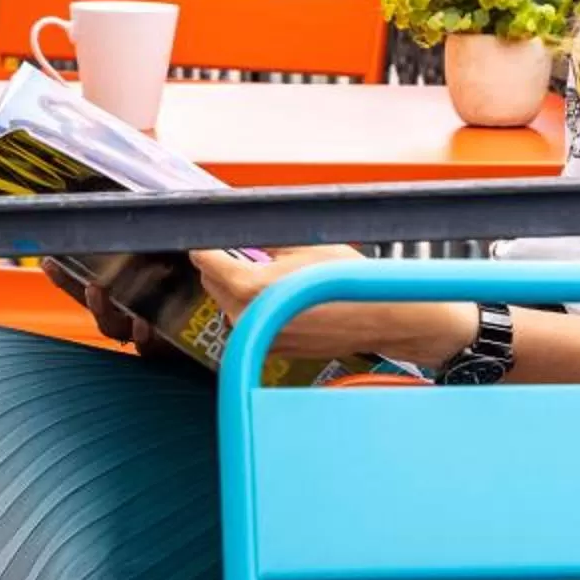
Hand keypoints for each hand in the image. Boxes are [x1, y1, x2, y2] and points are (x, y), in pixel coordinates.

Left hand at [189, 243, 478, 369]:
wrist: (376, 317)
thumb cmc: (346, 279)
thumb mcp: (303, 244)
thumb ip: (263, 239)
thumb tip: (241, 231)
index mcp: (250, 287)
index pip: (207, 263)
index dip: (204, 245)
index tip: (203, 236)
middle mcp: (247, 318)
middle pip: (213, 285)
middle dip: (220, 265)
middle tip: (237, 247)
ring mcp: (259, 336)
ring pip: (229, 305)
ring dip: (236, 287)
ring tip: (264, 271)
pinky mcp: (272, 349)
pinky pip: (251, 322)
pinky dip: (255, 307)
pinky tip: (279, 294)